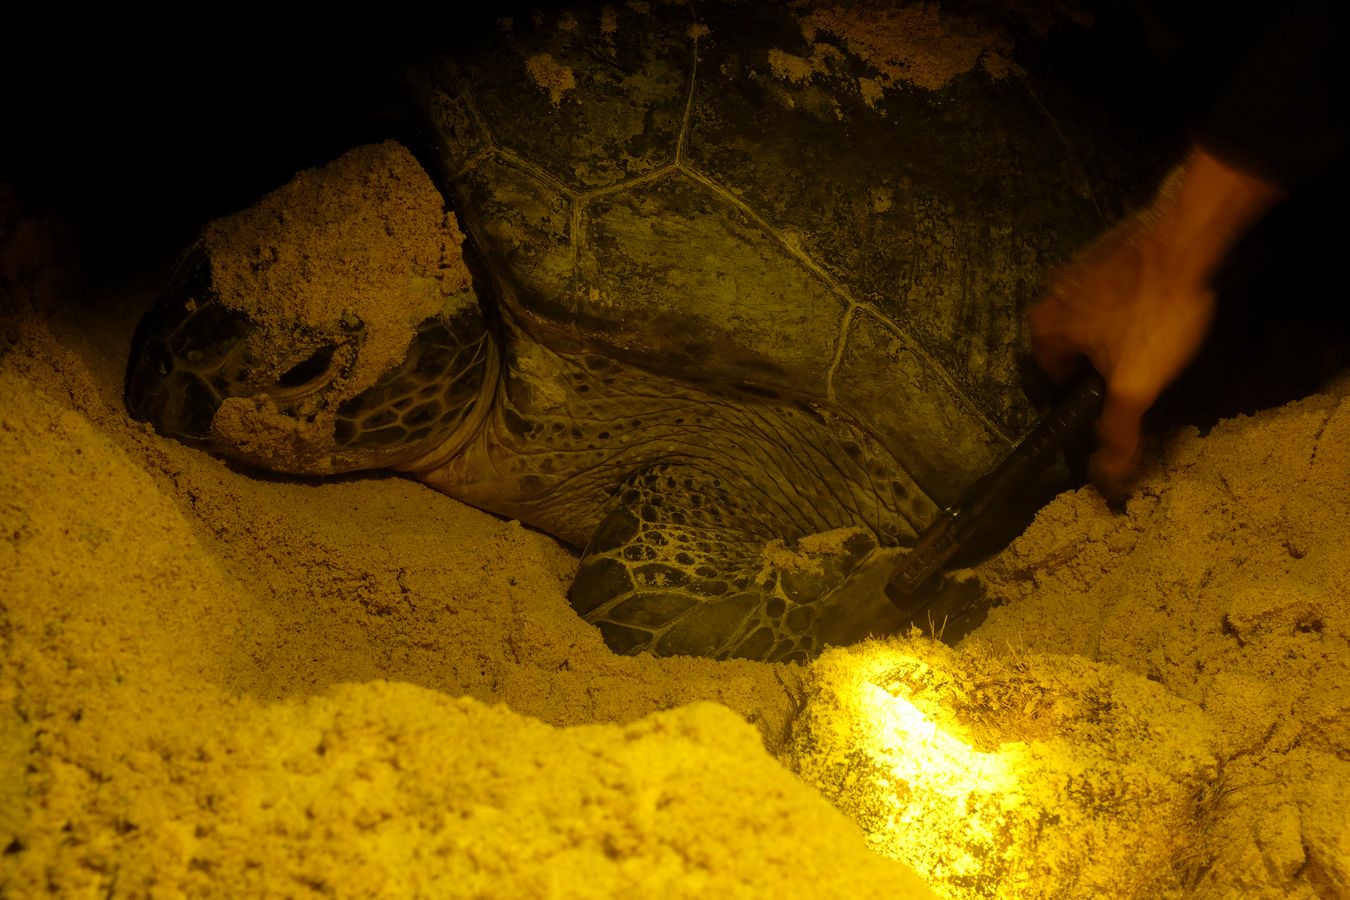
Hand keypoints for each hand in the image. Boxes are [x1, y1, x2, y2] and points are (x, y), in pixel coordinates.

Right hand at [1029, 146, 1283, 498]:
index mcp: (1043, 331)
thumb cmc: (1154, 314)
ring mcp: (1077, 269)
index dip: (1085, 398)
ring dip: (1117, 335)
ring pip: (1094, 321)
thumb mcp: (1137, 386)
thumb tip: (1104, 480)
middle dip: (1102, 366)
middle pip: (1074, 351)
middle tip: (1143, 371)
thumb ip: (1117, 433)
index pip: (1053, 382)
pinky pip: (1112, 292)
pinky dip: (1131, 305)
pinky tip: (1161, 308)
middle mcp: (1048, 297)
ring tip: (1157, 339)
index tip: (1120, 399)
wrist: (1189, 236)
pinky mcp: (1108, 250)